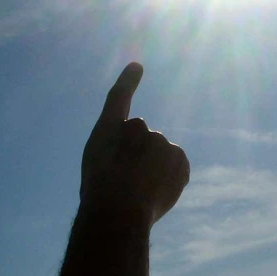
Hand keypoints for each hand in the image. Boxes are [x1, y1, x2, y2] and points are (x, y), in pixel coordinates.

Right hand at [80, 62, 189, 225]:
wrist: (118, 209)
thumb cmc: (100, 193)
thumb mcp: (98, 168)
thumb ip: (117, 152)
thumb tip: (141, 150)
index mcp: (109, 128)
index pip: (119, 98)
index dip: (128, 82)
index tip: (137, 66)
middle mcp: (136, 127)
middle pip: (142, 141)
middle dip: (139, 156)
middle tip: (127, 179)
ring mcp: (159, 139)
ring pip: (160, 155)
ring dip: (154, 169)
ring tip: (140, 188)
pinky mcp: (178, 155)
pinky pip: (176, 167)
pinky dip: (170, 178)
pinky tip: (156, 190)